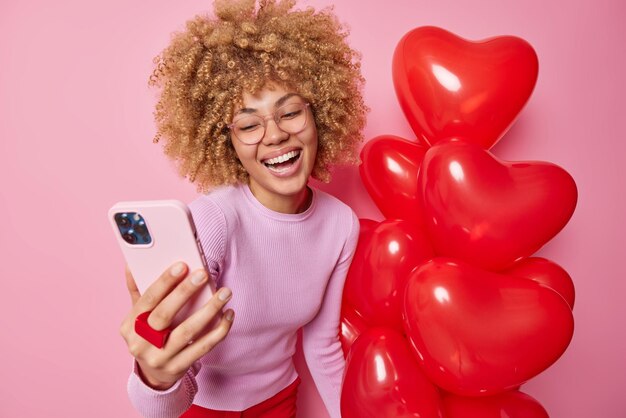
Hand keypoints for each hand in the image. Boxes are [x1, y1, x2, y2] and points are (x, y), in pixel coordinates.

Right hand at [119, 262, 233, 389]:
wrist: (152, 373)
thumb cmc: (148, 334)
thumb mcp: (138, 315)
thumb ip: (138, 290)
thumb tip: (131, 263)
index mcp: (129, 326)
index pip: (147, 300)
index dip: (164, 282)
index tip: (182, 265)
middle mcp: (141, 344)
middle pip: (165, 315)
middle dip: (185, 292)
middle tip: (203, 274)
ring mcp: (160, 358)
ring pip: (188, 331)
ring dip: (209, 310)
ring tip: (224, 292)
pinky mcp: (178, 368)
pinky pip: (203, 347)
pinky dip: (218, 330)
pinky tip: (228, 314)